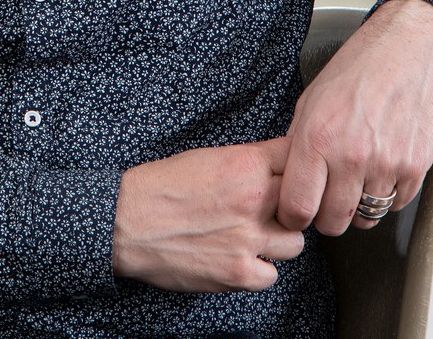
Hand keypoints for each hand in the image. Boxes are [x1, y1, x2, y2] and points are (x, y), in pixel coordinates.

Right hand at [111, 136, 305, 291]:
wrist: (128, 221)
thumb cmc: (161, 186)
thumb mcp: (205, 157)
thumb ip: (245, 162)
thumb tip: (273, 165)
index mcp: (245, 164)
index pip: (297, 159)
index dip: (294, 168)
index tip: (289, 174)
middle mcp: (254, 200)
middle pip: (304, 203)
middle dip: (290, 205)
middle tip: (272, 208)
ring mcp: (249, 239)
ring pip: (296, 243)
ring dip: (279, 239)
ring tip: (254, 236)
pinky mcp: (240, 273)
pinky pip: (272, 275)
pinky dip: (259, 269)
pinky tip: (239, 257)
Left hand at [279, 0, 432, 235]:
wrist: (409, 49)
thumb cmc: (357, 68)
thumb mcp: (311, 98)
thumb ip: (297, 142)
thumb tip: (287, 178)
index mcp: (317, 137)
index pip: (298, 206)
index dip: (293, 216)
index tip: (295, 212)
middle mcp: (351, 155)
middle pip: (333, 222)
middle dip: (325, 217)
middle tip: (324, 200)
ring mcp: (387, 164)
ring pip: (366, 218)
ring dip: (357, 207)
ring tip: (353, 180)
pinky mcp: (416, 167)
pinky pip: (396, 204)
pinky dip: (386, 195)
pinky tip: (379, 169)